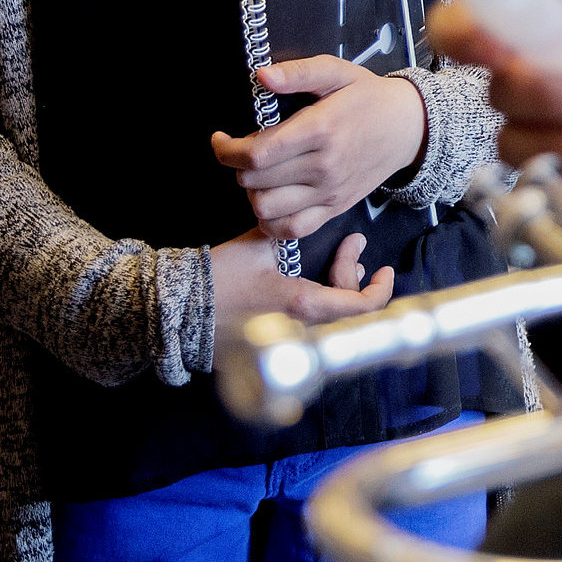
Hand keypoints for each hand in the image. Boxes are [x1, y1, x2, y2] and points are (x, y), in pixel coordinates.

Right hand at [208, 224, 393, 325]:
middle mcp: (301, 327)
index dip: (380, 289)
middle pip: (349, 310)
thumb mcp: (259, 245)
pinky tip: (318, 284)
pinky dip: (324, 303)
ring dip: (342, 290)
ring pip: (332, 318)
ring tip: (342, 262)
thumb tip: (310, 219)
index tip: (383, 268)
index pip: (362, 307)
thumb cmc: (218, 278)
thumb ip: (291, 232)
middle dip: (354, 275)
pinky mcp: (276, 341)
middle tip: (352, 246)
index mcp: (302, 303)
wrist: (179, 310)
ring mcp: (288, 339)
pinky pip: (313, 325)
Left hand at [209, 58, 425, 240]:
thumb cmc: (368, 97)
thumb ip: (298, 73)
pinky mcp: (336, 208)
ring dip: (251, 193)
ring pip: (266, 209)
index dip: (226, 149)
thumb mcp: (336, 72)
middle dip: (237, 166)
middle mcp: (324, 166)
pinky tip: (270, 202)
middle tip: (244, 151)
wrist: (409, 126)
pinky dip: (271, 222)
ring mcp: (330, 192)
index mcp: (320, 129)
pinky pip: (292, 230)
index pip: (256, 154)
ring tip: (258, 176)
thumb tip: (262, 76)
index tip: (221, 139)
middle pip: (255, 181)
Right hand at [425, 0, 561, 190]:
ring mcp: (561, 126)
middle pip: (495, 90)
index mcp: (549, 24)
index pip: (469, 26)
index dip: (463, 34)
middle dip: (542, 93)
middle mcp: (544, 75)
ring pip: (515, 142)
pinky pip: (550, 178)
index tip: (493, 44)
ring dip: (559, 136)